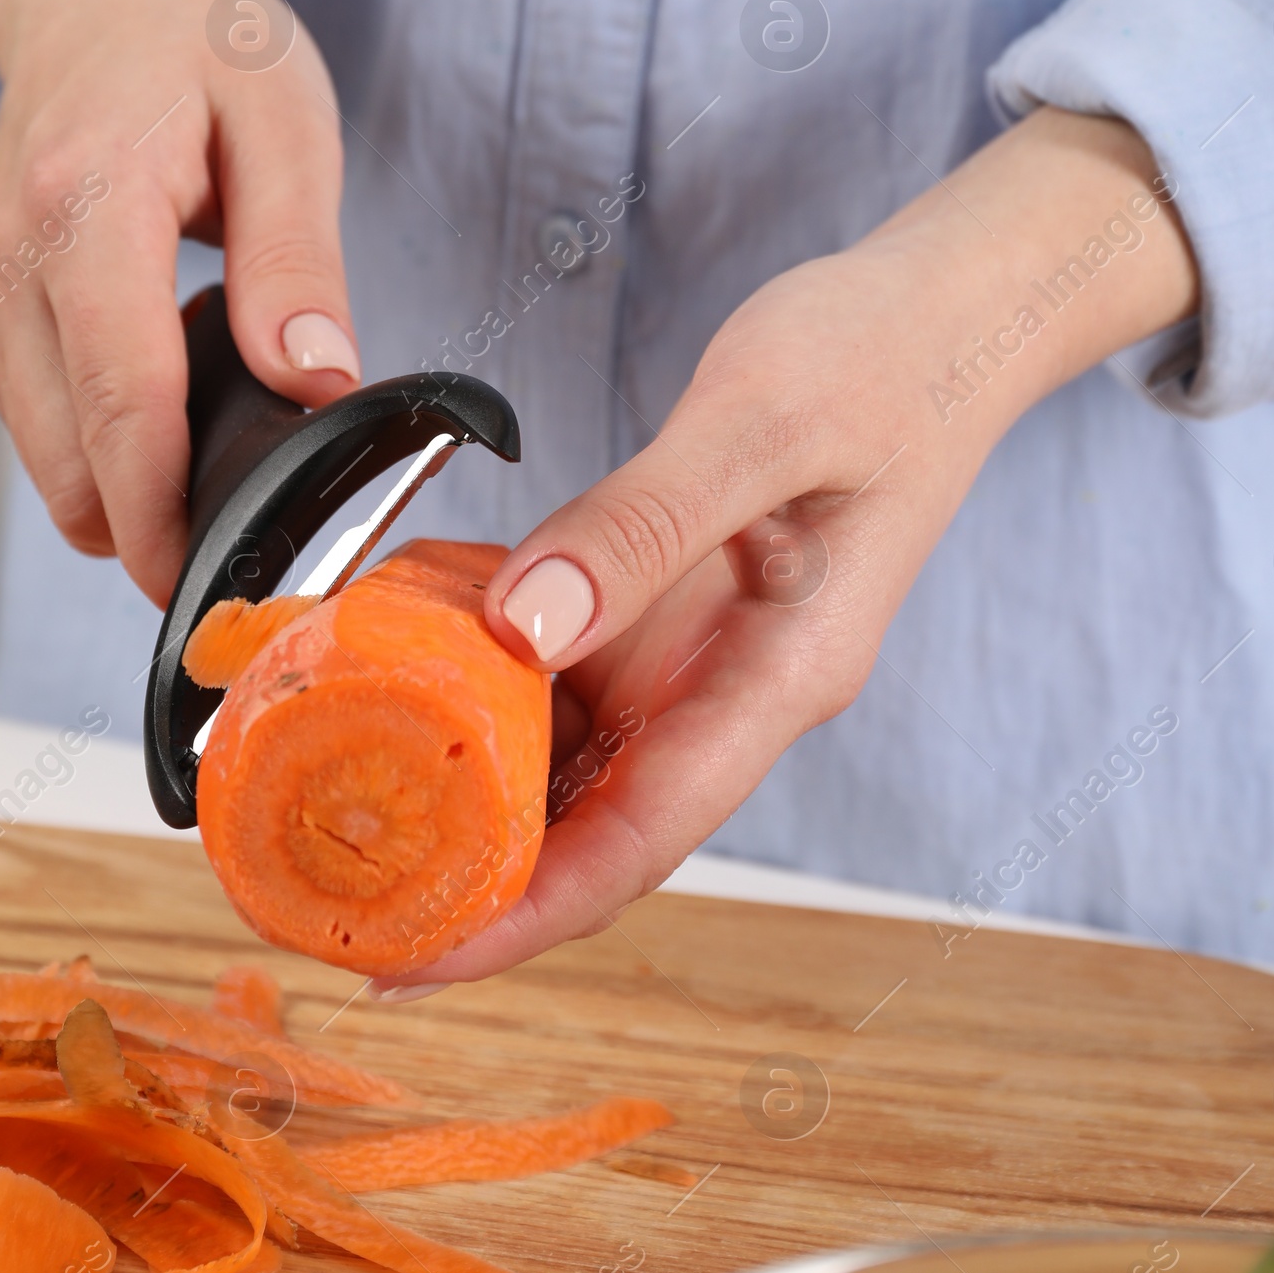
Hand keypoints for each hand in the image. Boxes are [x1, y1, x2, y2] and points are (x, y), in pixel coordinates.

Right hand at [0, 0, 358, 604]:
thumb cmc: (201, 42)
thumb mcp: (288, 123)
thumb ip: (299, 257)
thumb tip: (316, 383)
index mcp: (87, 206)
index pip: (117, 400)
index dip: (166, 513)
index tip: (225, 578)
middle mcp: (11, 261)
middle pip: (68, 461)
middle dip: (153, 528)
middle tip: (262, 537)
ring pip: (45, 462)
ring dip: (126, 495)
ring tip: (226, 461)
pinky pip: (37, 426)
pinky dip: (101, 452)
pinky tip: (172, 412)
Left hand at [375, 107, 1197, 988]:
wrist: (945, 312)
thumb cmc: (884, 359)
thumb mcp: (762, 423)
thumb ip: (643, 526)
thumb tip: (518, 629)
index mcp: (780, 680)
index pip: (637, 845)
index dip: (517, 919)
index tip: (405, 959)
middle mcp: (734, 690)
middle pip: (589, 827)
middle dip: (467, 879)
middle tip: (328, 894)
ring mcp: (700, 650)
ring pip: (567, 753)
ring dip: (462, 783)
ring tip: (337, 801)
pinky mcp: (671, 602)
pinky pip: (562, 666)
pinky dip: (481, 674)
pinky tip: (398, 660)